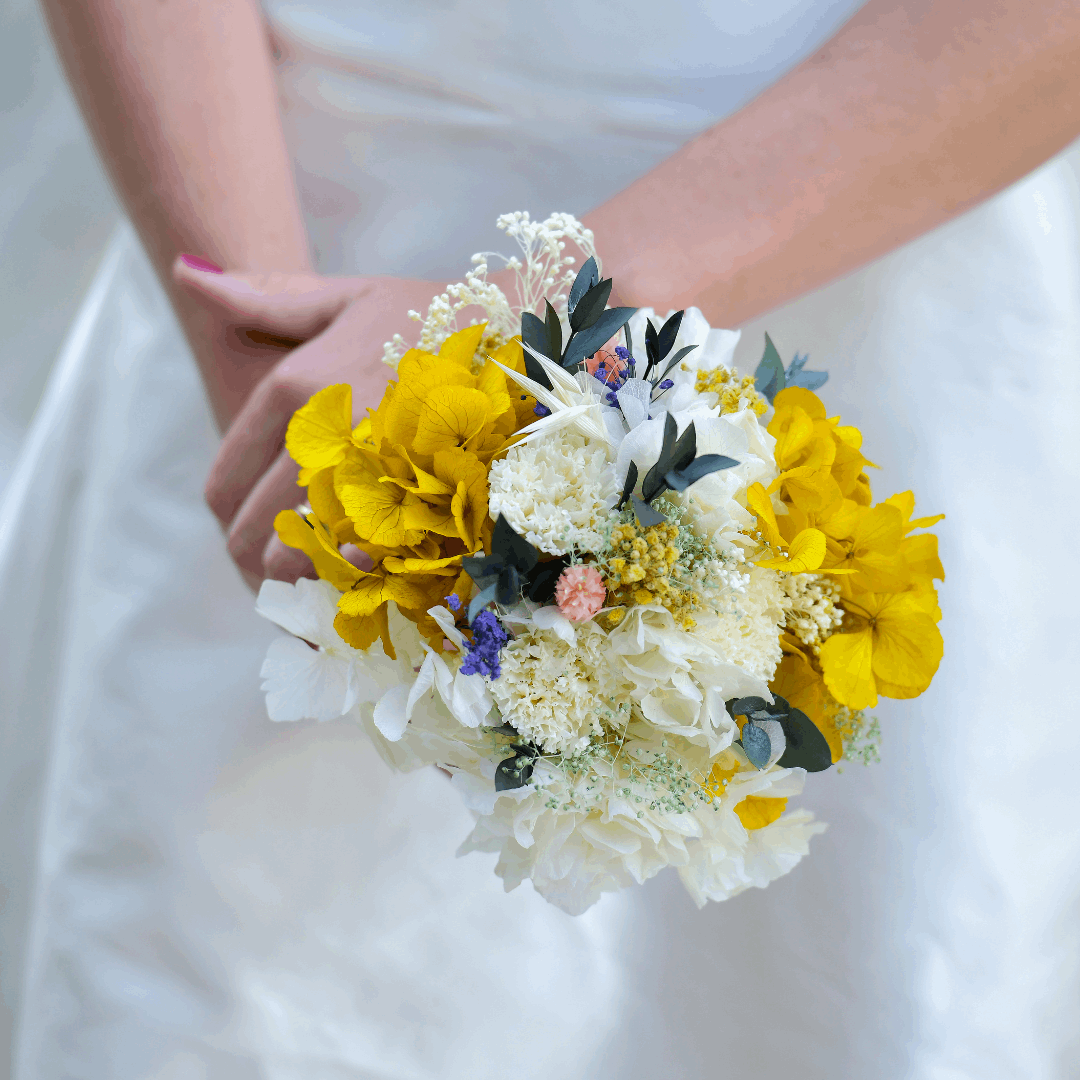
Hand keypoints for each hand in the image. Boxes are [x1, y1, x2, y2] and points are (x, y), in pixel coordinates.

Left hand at [173, 262, 440, 589]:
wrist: (522, 331)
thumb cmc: (430, 313)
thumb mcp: (345, 298)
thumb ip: (265, 299)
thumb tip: (186, 271)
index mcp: (295, 388)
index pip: (228, 476)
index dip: (225, 512)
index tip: (240, 529)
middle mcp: (325, 434)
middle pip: (254, 526)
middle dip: (253, 555)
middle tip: (270, 566)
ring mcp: (373, 472)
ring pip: (304, 553)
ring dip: (298, 574)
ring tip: (313, 574)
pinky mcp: (421, 500)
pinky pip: (366, 562)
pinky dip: (352, 577)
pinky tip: (360, 573)